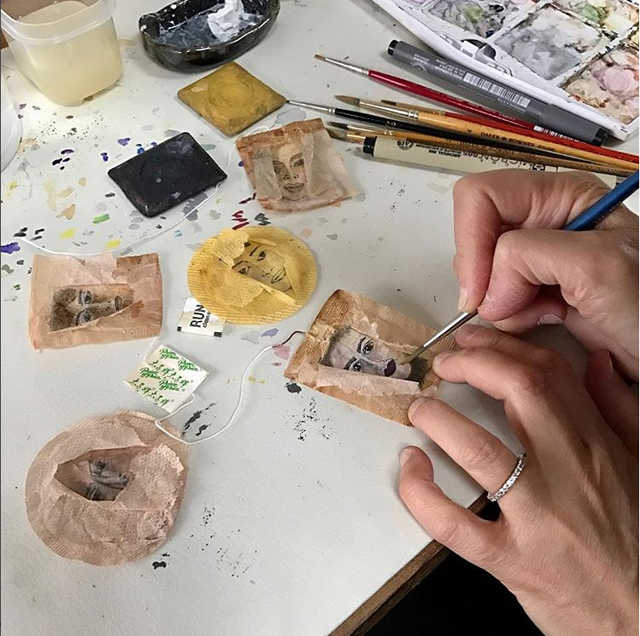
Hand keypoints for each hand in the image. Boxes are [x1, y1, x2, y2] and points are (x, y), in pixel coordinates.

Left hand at [399, 326, 637, 635]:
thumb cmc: (635, 540)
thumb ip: (618, 410)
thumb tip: (597, 364)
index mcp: (596, 446)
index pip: (548, 374)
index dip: (503, 348)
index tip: (472, 343)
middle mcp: (567, 475)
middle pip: (519, 393)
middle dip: (472, 365)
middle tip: (443, 365)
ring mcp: (537, 519)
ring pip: (479, 451)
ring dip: (439, 420)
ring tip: (421, 409)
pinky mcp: (511, 562)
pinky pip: (454, 525)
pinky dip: (421, 493)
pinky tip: (412, 468)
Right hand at [452, 170, 638, 378]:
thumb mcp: (596, 265)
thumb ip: (528, 256)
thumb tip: (485, 288)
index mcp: (560, 195)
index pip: (481, 197)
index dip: (471, 241)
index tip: (479, 289)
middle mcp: (543, 221)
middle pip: (475, 236)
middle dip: (487, 276)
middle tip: (518, 302)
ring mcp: (536, 258)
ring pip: (480, 272)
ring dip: (503, 301)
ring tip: (545, 310)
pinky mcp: (532, 289)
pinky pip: (494, 300)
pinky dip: (510, 316)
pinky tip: (547, 317)